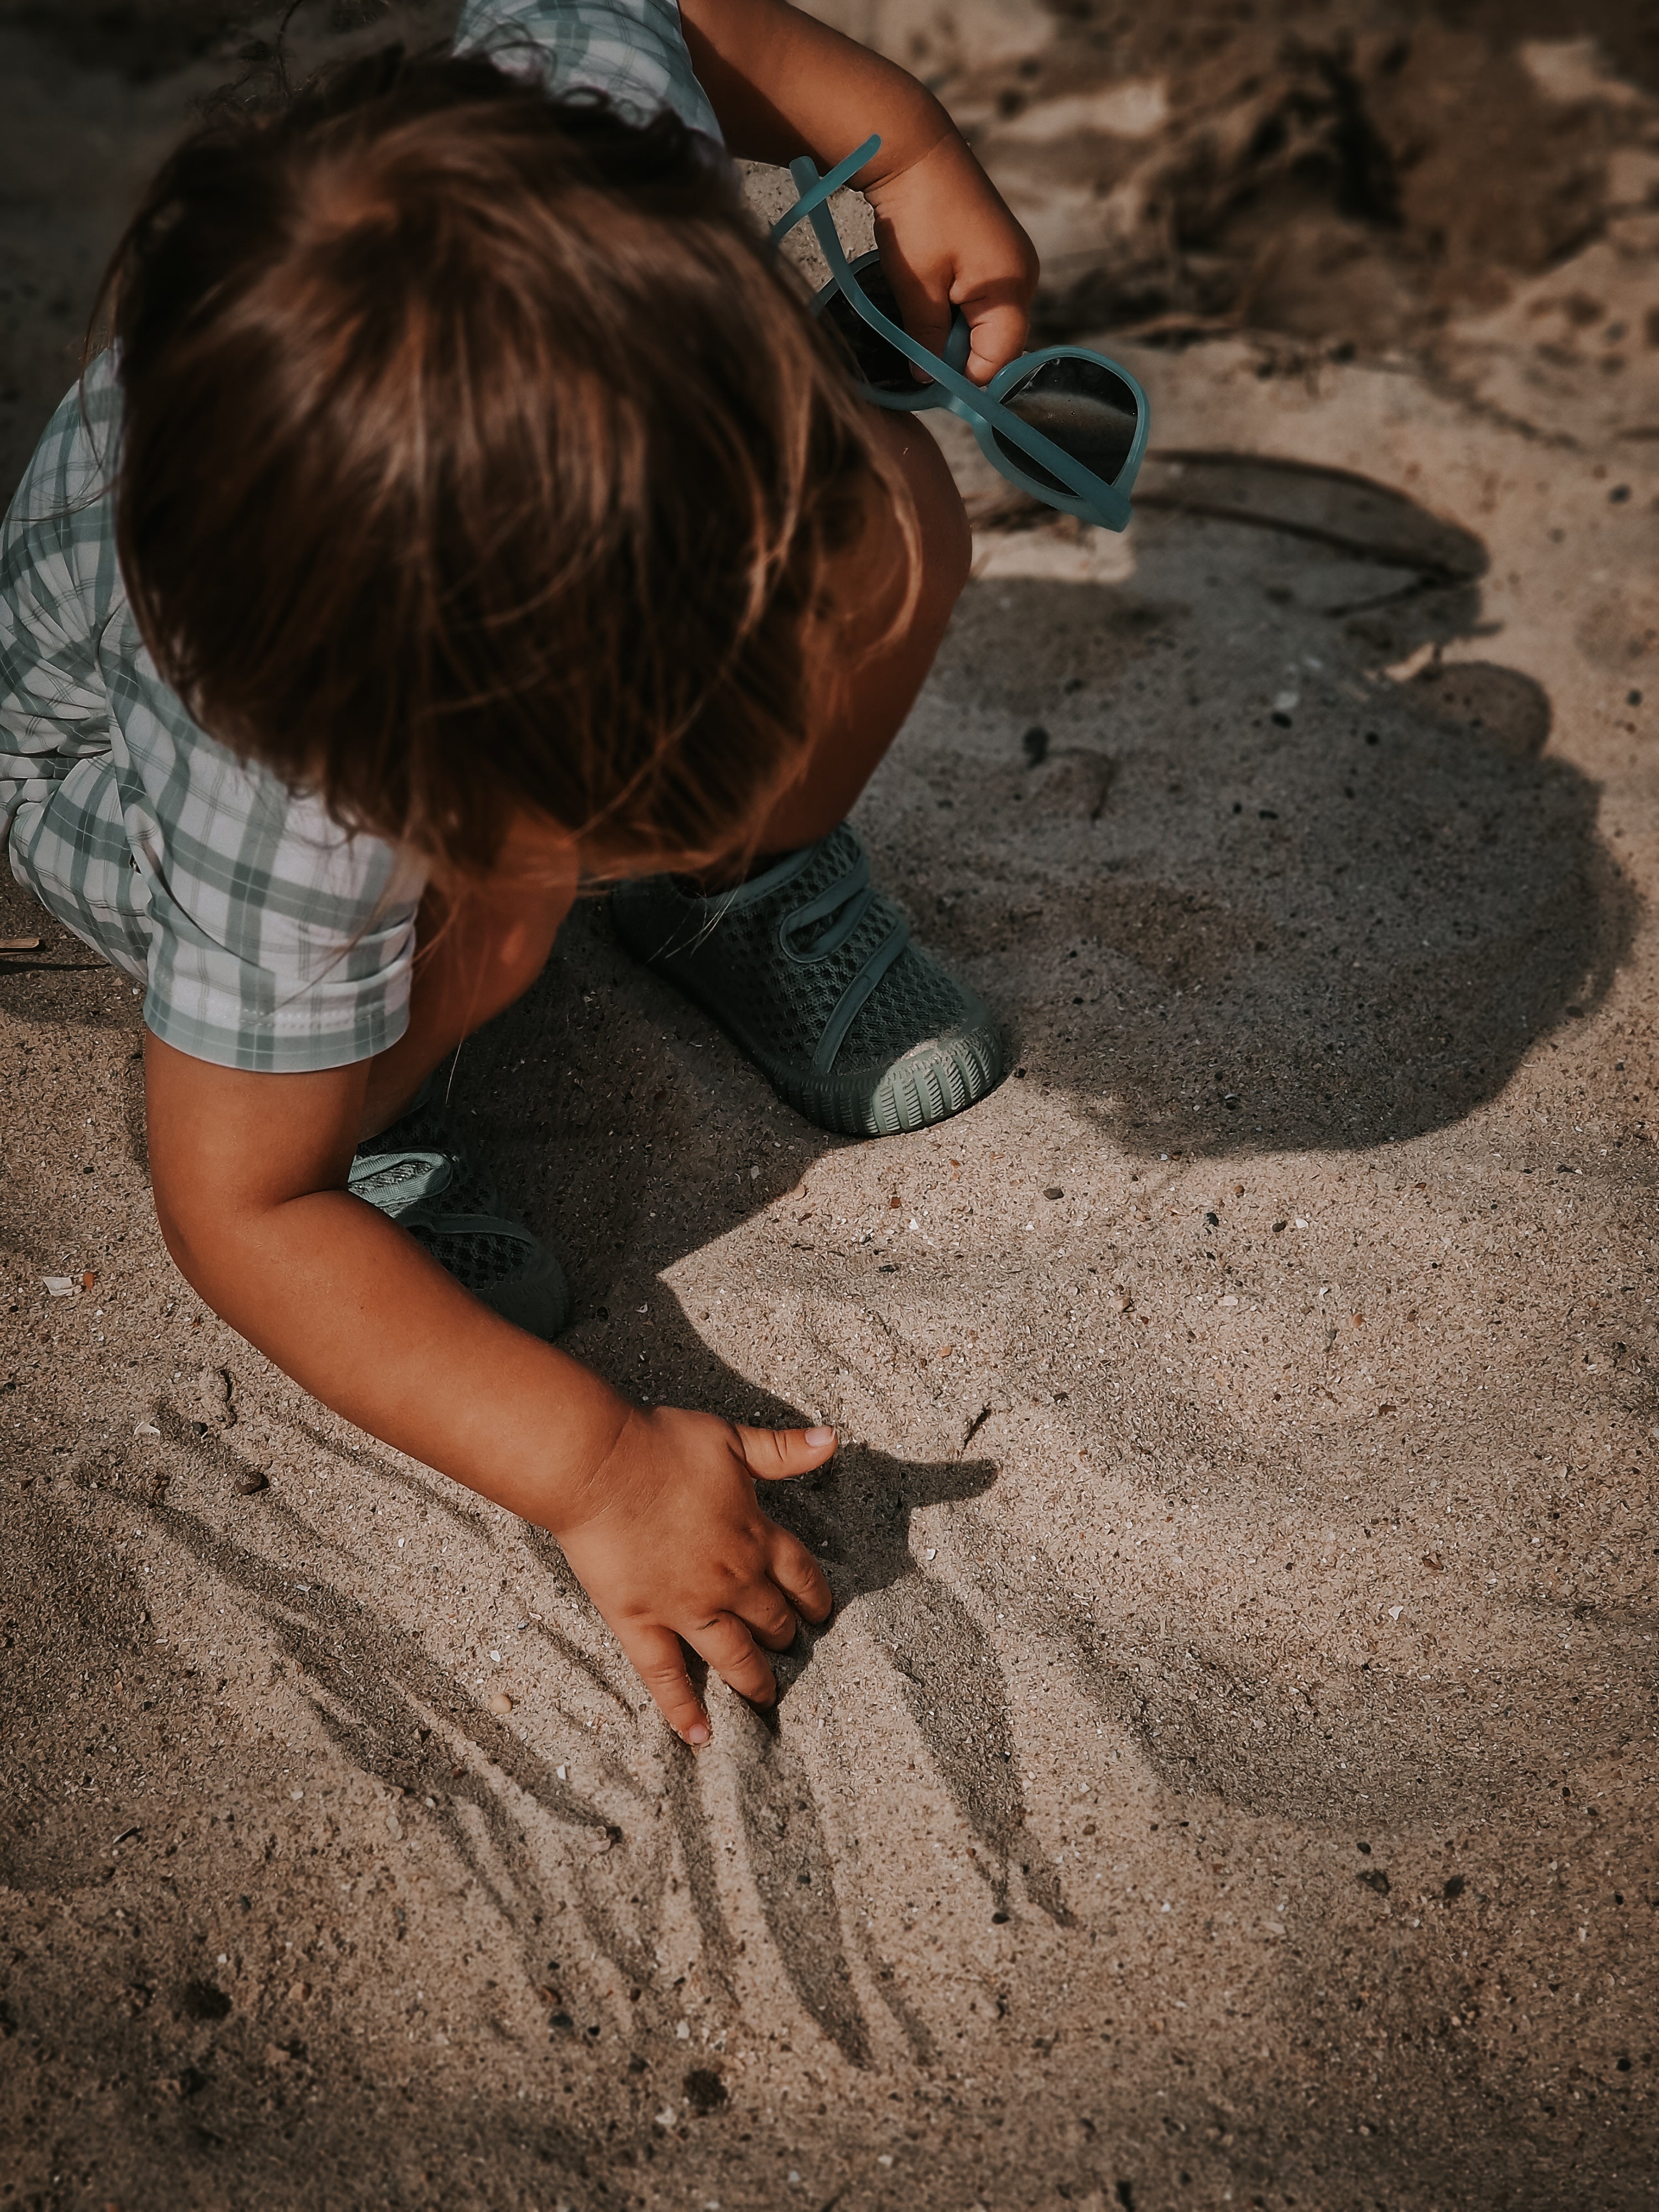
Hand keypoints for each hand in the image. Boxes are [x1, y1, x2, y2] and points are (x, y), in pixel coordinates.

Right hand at [554, 1406, 835, 1742]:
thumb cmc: (663, 1445)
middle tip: (788, 1647)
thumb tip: (831, 1440)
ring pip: (733, 1656)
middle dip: (784, 1635)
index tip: (822, 1612)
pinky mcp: (642, 1623)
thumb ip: (782, 1450)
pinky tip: (700, 1736)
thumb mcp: (732, 1439)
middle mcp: (731, 1581)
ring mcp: (687, 1608)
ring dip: (754, 1679)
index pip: (801, 1575)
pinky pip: (666, 1676)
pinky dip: (683, 1710)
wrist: (600, 1465)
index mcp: (756, 1536)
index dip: (816, 1595)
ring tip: (767, 1698)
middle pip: (771, 1619)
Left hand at [862, 132, 1039, 386]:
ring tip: (921, 309)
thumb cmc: (917, 214)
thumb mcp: (918, 287)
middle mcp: (1023, 275)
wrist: (914, 147)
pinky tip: (930, 291)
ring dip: (954, 328)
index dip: (963, 375)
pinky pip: (983, 295)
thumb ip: (927, 339)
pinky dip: (956, 305)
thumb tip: (928, 379)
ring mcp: (1013, 260)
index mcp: (1011, 286)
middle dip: (958, 352)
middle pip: (997, 340)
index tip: (927, 377)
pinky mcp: (997, 249)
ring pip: (987, 320)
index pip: (999, 357)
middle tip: (917, 344)